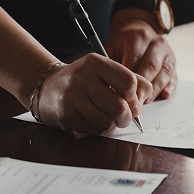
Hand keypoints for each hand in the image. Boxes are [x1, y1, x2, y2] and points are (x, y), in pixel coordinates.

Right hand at [35, 54, 152, 134]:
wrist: (47, 87)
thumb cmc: (83, 79)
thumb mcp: (104, 70)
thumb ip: (130, 79)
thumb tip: (145, 97)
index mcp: (95, 63)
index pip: (129, 82)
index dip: (134, 94)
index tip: (128, 96)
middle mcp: (82, 78)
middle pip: (120, 107)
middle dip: (127, 117)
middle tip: (124, 116)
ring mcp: (72, 98)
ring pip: (107, 122)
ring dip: (112, 124)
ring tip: (108, 117)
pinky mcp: (66, 116)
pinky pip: (94, 130)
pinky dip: (99, 129)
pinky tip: (93, 119)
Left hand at [104, 17, 177, 101]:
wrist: (136, 33)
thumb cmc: (121, 45)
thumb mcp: (111, 49)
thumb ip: (111, 67)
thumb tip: (110, 89)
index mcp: (138, 37)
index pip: (134, 60)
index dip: (128, 80)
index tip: (121, 95)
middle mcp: (156, 43)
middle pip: (151, 67)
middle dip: (142, 88)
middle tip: (134, 104)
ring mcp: (167, 53)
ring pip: (165, 73)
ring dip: (155, 90)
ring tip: (144, 102)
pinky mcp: (174, 63)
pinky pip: (174, 77)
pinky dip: (170, 87)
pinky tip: (164, 95)